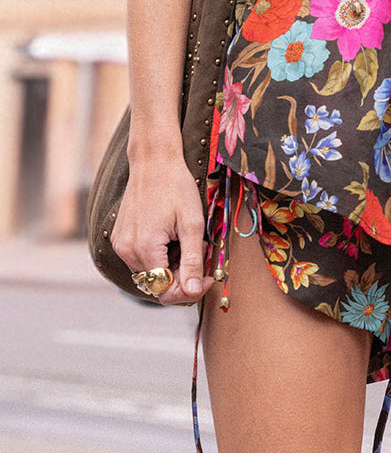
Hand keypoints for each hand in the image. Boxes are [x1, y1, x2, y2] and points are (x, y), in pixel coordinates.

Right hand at [111, 154, 214, 305]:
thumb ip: (192, 260)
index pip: (165, 291)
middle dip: (182, 275)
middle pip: (157, 284)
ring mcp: (120, 245)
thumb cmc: (176, 186)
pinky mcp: (119, 238)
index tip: (208, 276)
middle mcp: (127, 250)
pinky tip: (171, 237)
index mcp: (145, 248)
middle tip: (202, 252)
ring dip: (171, 266)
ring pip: (150, 274)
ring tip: (185, 240)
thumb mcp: (192, 223)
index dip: (189, 289)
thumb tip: (193, 292)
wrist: (154, 161)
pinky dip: (158, 256)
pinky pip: (140, 260)